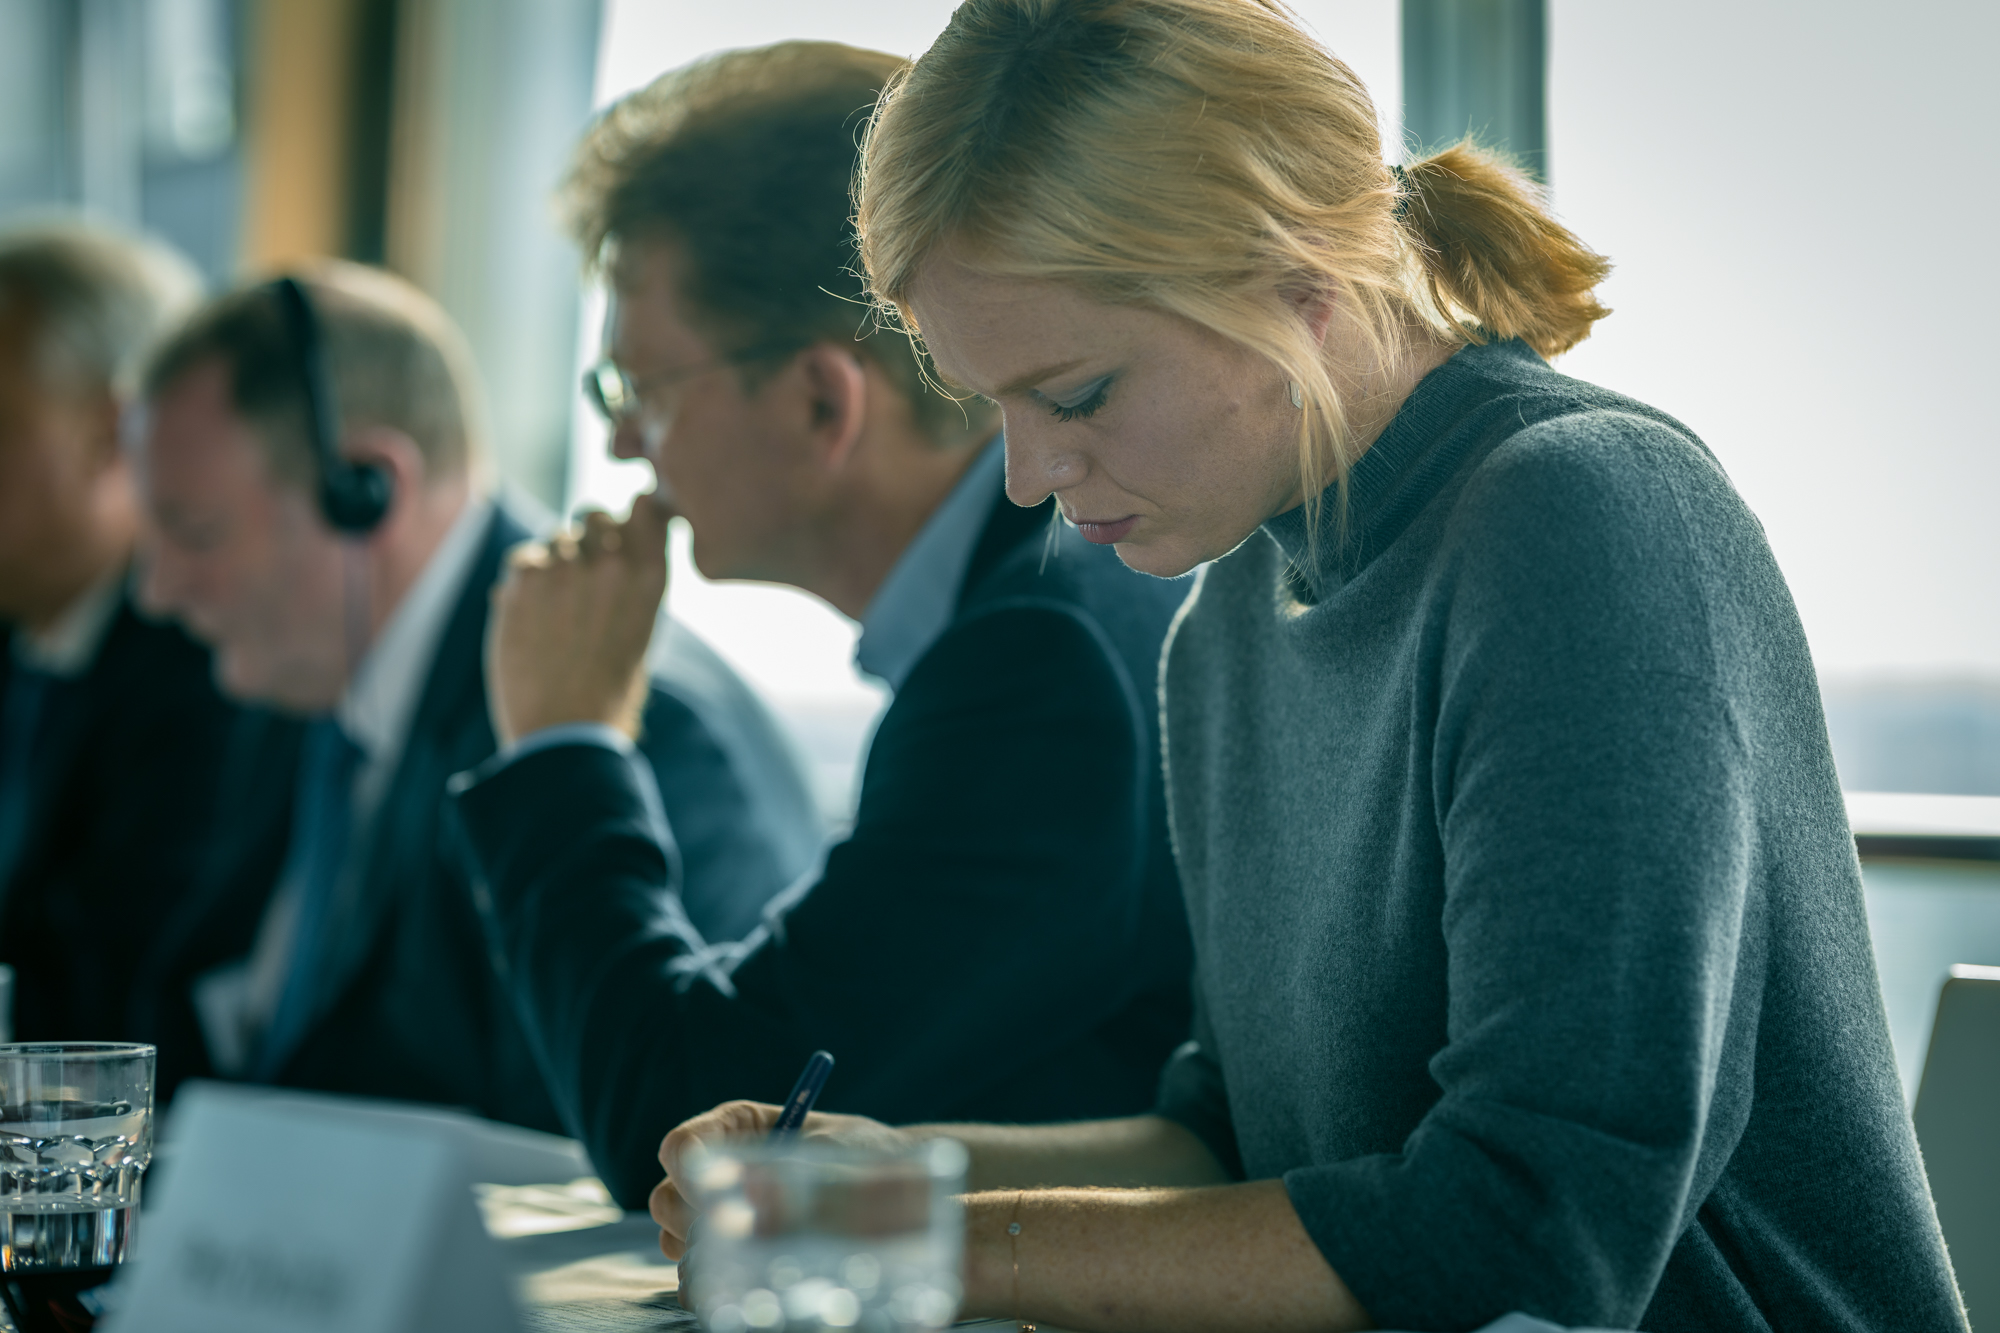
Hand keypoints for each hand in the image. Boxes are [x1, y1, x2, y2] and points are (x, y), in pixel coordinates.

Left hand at [486, 493, 672, 746]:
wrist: (564, 731)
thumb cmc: (610, 694)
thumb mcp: (641, 634)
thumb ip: (631, 585)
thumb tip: (614, 551)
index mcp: (652, 578)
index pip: (647, 506)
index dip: (633, 509)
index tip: (626, 527)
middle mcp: (613, 563)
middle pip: (594, 514)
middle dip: (587, 533)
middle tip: (580, 568)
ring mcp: (567, 568)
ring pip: (556, 537)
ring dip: (554, 563)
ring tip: (554, 608)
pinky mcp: (525, 580)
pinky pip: (524, 558)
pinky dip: (524, 580)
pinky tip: (529, 614)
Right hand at [650, 1100, 911, 1261]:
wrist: (885, 1186)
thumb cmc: (861, 1155)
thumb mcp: (836, 1156)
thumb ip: (794, 1180)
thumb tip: (752, 1213)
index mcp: (736, 1124)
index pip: (682, 1146)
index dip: (689, 1175)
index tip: (719, 1203)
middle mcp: (715, 1164)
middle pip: (667, 1196)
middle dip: (696, 1222)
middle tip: (742, 1238)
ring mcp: (713, 1206)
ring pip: (672, 1234)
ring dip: (702, 1252)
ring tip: (754, 1256)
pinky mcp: (721, 1243)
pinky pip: (689, 1266)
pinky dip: (707, 1277)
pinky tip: (746, 1277)